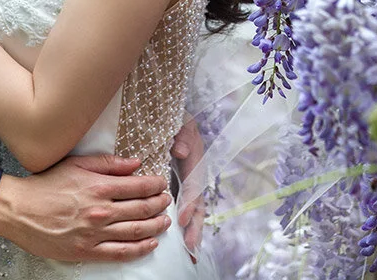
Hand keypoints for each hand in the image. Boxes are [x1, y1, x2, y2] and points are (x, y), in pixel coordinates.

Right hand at [0, 154, 172, 262]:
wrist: (18, 210)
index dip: (156, 186)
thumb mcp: (77, 164)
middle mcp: (100, 211)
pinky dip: (139, 249)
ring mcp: (94, 233)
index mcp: (99, 187)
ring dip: (155, 226)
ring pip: (136, 232)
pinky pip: (120, 253)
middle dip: (160, 205)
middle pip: (142, 209)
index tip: (162, 184)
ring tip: (164, 222)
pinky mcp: (86, 251)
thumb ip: (108, 163)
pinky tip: (150, 244)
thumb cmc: (45, 185)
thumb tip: (135, 163)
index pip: (139, 186)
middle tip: (166, 202)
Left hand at [172, 117, 204, 257]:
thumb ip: (183, 135)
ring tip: (190, 254)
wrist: (179, 122)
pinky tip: (182, 247)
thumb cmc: (180, 124)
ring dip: (192, 233)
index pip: (193, 186)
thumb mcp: (183, 123)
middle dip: (194, 227)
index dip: (188, 203)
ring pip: (193, 213)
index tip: (181, 217)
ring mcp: (189, 187)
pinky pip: (184, 211)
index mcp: (196, 163)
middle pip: (197, 206)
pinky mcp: (181, 191)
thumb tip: (180, 150)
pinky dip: (185, 229)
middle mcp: (195, 178)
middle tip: (190, 246)